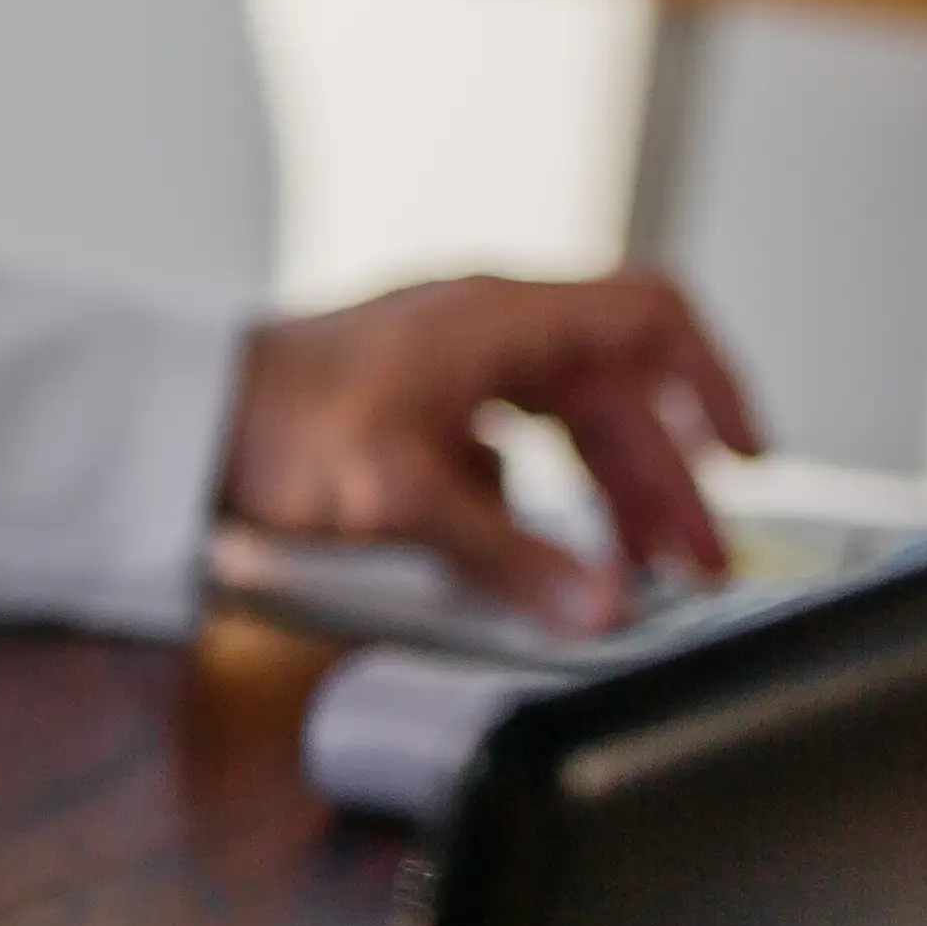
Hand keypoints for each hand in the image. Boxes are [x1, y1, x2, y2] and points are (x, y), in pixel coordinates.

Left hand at [222, 271, 766, 635]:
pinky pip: (503, 449)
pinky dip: (534, 503)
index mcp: (500, 319)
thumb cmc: (273, 425)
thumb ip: (507, 555)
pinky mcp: (413, 413)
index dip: (713, 381)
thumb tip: (596, 606)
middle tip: (691, 564)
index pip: (650, 319)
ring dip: (604, 496)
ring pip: (561, 426)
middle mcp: (485, 332)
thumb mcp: (402, 496)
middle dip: (661, 481)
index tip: (749, 454)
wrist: (177, 422)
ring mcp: (448, 369)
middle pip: (612, 397)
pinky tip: (529, 555)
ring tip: (630, 571)